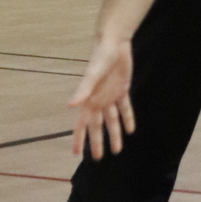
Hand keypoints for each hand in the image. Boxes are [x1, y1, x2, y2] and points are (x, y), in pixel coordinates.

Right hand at [69, 36, 134, 159]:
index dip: (79, 138)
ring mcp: (110, 95)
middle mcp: (98, 99)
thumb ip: (83, 90)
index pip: (82, 123)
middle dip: (97, 141)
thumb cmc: (100, 57)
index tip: (75, 154)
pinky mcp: (122, 89)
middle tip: (97, 158)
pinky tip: (130, 130)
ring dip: (115, 134)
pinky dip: (127, 118)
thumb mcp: (92, 75)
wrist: (115, 43)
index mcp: (89, 99)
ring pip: (112, 120)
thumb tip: (70, 106)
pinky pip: (124, 107)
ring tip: (117, 150)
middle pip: (97, 125)